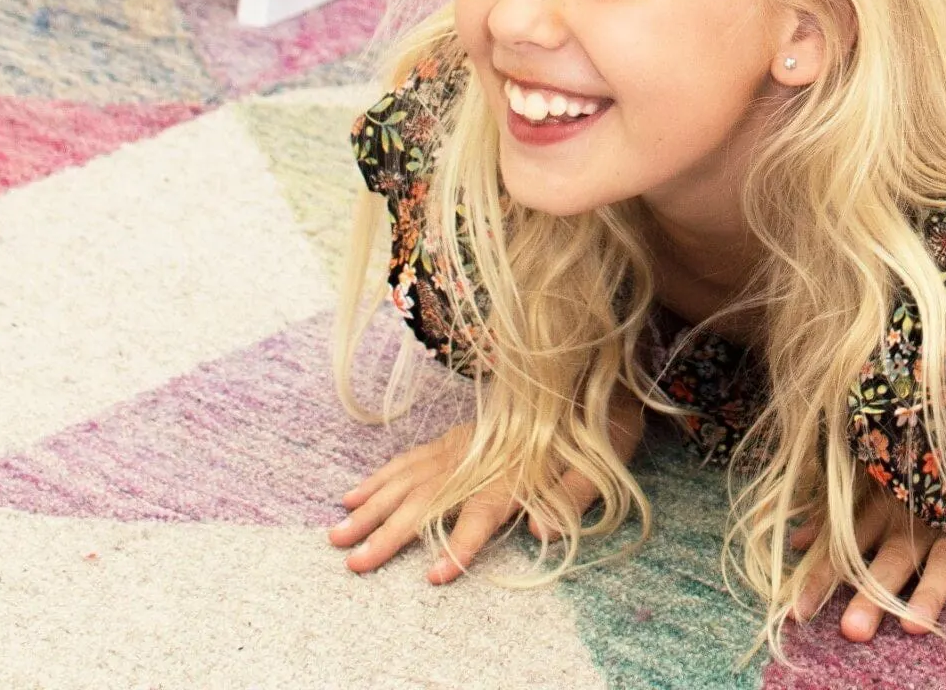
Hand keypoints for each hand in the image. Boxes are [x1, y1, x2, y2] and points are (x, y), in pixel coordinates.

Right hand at [329, 393, 643, 583]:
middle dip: (390, 532)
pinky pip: (412, 457)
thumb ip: (574, 495)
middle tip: (354, 562)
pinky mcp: (461, 434)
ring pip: (410, 477)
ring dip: (373, 506)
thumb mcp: (607, 459)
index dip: (461, 544)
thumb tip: (542, 533)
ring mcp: (468, 442)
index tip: (435, 575)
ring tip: (337, 534)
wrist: (601, 369)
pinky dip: (382, 476)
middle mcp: (484, 455)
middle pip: (431, 498)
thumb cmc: (605, 425)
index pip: (484, 513)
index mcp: (520, 468)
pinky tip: (356, 494)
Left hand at [792, 484, 945, 640]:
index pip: (850, 543)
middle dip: (874, 593)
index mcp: (887, 503)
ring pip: (944, 557)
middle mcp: (920, 513)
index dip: (824, 576)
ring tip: (914, 627)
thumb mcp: (878, 482)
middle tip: (853, 630)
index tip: (797, 612)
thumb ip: (839, 514)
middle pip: (894, 557)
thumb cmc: (921, 461)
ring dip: (930, 590)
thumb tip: (795, 542)